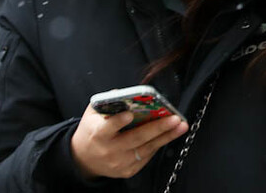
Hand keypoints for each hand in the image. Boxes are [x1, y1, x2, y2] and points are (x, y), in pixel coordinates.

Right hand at [70, 105, 188, 179]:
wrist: (84, 159)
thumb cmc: (92, 131)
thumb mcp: (93, 114)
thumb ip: (108, 102)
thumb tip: (126, 93)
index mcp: (98, 134)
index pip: (108, 128)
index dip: (118, 122)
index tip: (130, 114)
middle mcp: (109, 150)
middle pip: (135, 139)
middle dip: (157, 128)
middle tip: (175, 119)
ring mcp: (119, 162)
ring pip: (146, 149)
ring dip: (166, 137)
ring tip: (181, 125)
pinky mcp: (127, 170)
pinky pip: (147, 156)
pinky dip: (159, 144)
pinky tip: (169, 134)